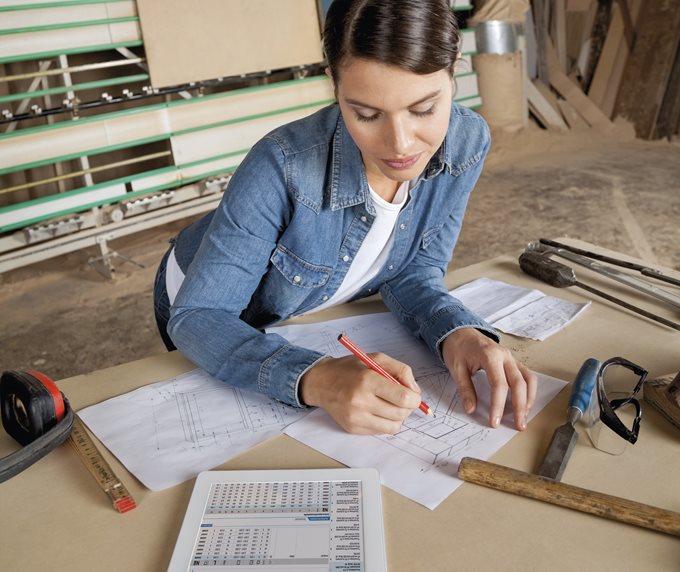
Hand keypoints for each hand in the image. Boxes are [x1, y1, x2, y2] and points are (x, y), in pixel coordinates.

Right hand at [299, 353, 421, 434]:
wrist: (321, 383)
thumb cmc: (350, 369)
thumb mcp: (376, 358)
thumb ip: (401, 370)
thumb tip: (415, 391)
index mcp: (368, 380)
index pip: (403, 397)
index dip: (415, 399)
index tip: (414, 396)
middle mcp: (360, 400)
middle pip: (401, 414)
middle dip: (408, 407)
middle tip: (401, 399)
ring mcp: (355, 417)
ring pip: (393, 427)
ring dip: (397, 417)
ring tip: (389, 405)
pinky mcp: (352, 428)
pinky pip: (381, 432)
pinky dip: (384, 423)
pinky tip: (376, 411)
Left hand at [441, 328, 536, 429]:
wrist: (459, 331)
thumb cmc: (458, 347)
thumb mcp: (456, 368)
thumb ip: (465, 389)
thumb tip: (471, 409)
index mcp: (490, 355)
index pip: (499, 384)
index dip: (498, 405)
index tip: (495, 421)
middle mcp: (505, 356)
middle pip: (519, 383)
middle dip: (520, 406)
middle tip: (518, 425)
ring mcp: (511, 358)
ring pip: (528, 379)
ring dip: (529, 399)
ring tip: (524, 417)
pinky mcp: (513, 361)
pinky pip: (527, 375)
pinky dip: (529, 390)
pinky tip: (525, 403)